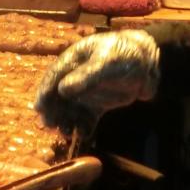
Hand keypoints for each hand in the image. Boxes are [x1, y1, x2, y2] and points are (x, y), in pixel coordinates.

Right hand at [35, 31, 160, 135]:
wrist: (151, 64)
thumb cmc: (126, 54)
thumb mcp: (106, 62)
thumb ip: (85, 76)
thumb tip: (62, 89)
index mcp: (74, 60)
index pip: (54, 76)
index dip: (45, 91)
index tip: (39, 107)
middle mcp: (76, 77)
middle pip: (58, 95)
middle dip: (52, 110)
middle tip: (48, 124)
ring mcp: (87, 92)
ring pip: (70, 109)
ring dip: (65, 120)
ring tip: (65, 132)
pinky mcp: (98, 105)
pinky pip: (87, 118)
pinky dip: (83, 127)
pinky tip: (83, 134)